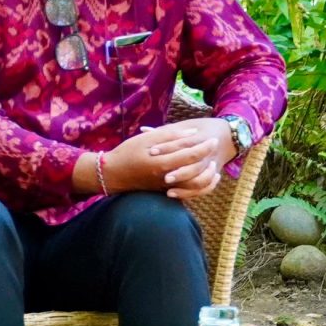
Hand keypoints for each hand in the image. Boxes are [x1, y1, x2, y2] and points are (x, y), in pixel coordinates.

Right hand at [104, 119, 234, 201]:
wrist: (111, 174)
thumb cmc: (126, 153)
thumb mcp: (146, 139)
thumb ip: (170, 136)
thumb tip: (191, 133)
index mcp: (162, 163)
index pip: (190, 155)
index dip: (204, 146)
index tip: (213, 139)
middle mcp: (166, 177)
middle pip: (196, 171)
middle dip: (208, 158)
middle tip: (214, 147)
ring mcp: (165, 186)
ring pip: (194, 186)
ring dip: (207, 176)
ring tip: (212, 164)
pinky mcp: (163, 190)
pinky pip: (187, 191)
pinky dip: (198, 186)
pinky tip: (203, 178)